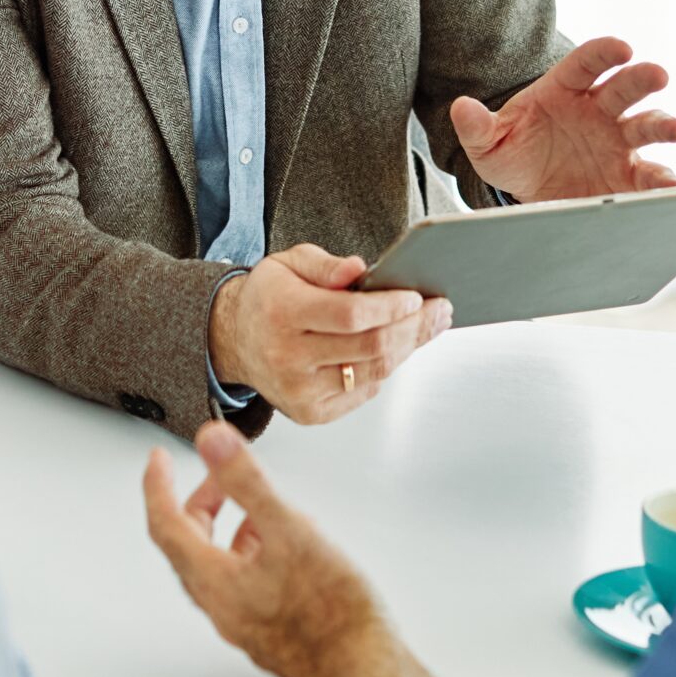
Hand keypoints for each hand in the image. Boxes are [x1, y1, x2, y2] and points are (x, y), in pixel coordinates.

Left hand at [143, 423, 489, 676]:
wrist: (364, 672)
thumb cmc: (332, 614)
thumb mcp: (288, 530)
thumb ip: (247, 482)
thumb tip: (212, 442)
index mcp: (213, 581)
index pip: (165, 525)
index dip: (157, 487)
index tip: (158, 461)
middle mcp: (221, 606)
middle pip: (191, 545)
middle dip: (201, 503)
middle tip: (217, 476)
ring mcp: (245, 622)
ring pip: (222, 564)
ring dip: (232, 527)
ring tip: (262, 507)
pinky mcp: (270, 630)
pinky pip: (247, 582)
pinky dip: (255, 552)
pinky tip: (291, 545)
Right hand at [210, 244, 451, 424]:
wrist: (236, 340)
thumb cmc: (270, 297)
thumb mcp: (288, 263)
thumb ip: (325, 265)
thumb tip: (359, 270)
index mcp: (283, 313)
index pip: (351, 315)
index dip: (391, 307)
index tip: (416, 297)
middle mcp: (288, 357)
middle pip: (371, 347)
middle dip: (414, 328)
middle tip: (440, 310)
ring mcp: (299, 391)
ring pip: (374, 372)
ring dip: (407, 349)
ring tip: (427, 327)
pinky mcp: (311, 413)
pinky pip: (364, 393)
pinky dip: (384, 369)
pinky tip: (393, 349)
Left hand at [451, 37, 675, 203]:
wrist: (529, 190)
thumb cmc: (513, 153)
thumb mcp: (488, 143)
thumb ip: (477, 126)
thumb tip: (460, 108)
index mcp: (565, 89)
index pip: (586, 63)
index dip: (604, 53)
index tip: (622, 47)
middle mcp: (599, 110)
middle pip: (624, 87)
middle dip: (642, 79)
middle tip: (658, 74)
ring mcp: (618, 140)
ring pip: (647, 125)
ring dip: (664, 124)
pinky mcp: (629, 174)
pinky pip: (652, 175)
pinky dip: (667, 183)